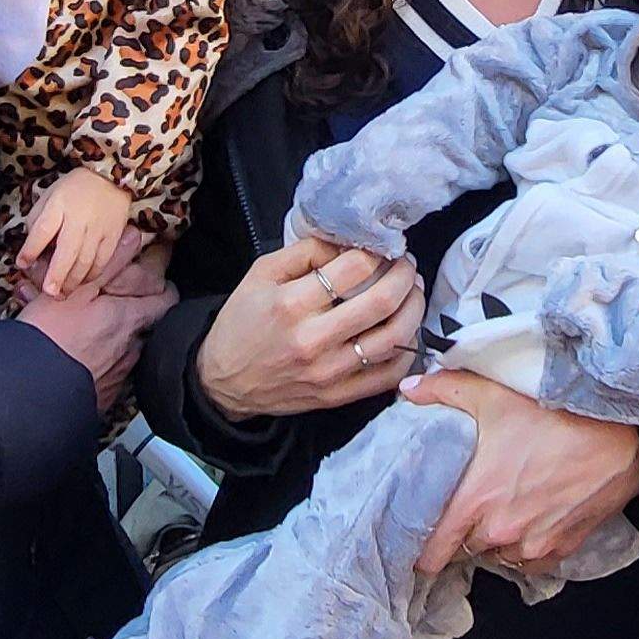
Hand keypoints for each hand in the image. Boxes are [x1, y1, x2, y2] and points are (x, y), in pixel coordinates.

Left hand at [15, 169, 137, 301]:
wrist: (111, 175)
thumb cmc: (75, 187)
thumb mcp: (50, 194)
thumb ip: (39, 218)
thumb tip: (32, 245)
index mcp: (59, 205)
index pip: (42, 230)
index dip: (30, 250)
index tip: (22, 264)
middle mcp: (79, 219)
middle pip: (66, 252)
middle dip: (56, 275)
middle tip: (49, 292)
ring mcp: (98, 229)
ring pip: (86, 261)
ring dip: (73, 280)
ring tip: (63, 293)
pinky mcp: (113, 236)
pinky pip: (103, 261)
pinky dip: (92, 274)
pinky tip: (83, 281)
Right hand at [18, 264, 175, 413]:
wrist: (30, 390)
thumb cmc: (49, 335)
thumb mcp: (76, 289)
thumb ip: (109, 263)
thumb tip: (135, 237)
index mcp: (127, 319)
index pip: (165, 300)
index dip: (165, 289)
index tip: (160, 282)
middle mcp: (130, 348)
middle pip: (144, 327)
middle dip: (130, 315)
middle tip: (110, 305)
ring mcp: (117, 375)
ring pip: (122, 350)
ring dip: (107, 339)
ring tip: (79, 330)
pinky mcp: (101, 396)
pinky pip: (105, 374)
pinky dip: (94, 362)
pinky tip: (71, 356)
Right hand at [194, 238, 425, 421]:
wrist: (224, 381)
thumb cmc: (242, 322)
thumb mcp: (261, 274)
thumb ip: (305, 252)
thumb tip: (349, 243)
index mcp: (291, 304)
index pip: (353, 270)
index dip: (378, 252)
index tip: (384, 248)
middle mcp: (313, 340)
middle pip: (382, 303)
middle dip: (406, 277)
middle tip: (407, 266)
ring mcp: (328, 372)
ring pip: (394, 339)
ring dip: (414, 310)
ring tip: (412, 293)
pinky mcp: (337, 396)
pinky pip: (388, 375)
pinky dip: (406, 351)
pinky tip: (404, 332)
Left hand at [402, 370, 638, 575]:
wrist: (622, 440)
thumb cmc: (557, 417)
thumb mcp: (494, 396)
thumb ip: (445, 391)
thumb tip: (409, 390)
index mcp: (476, 500)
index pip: (434, 549)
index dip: (423, 549)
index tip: (419, 541)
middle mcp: (501, 530)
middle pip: (465, 548)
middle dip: (463, 532)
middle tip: (468, 507)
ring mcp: (533, 544)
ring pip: (498, 555)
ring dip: (495, 540)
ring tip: (503, 509)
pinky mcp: (561, 549)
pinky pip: (530, 562)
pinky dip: (525, 548)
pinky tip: (529, 520)